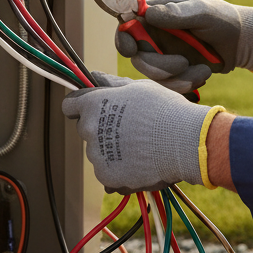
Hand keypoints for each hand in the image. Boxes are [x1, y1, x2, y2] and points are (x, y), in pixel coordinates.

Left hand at [61, 73, 213, 192]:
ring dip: (112, 151)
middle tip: (129, 128)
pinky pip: (107, 173)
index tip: (94, 109)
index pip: (69, 106)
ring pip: (98, 153)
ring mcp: (96, 156)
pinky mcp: (107, 176)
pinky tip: (140, 163)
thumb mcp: (138, 87)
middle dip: (100, 128)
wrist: (183, 142)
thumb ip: (111, 83)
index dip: (80, 106)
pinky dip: (119, 170)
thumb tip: (93, 75)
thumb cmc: (163, 109)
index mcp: (93, 105)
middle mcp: (89, 130)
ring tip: (140, 147)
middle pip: (86, 130)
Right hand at [114, 0, 252, 92]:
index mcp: (157, 15)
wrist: (243, 41)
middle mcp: (156, 36)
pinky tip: (205, 74)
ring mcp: (164, 56)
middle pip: (138, 57)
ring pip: (154, 76)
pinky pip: (170, 86)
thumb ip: (177, 13)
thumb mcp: (203, 11)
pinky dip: (187, 84)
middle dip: (158, 66)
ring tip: (204, 70)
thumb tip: (148, 13)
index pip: (128, 25)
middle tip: (183, 63)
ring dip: (178, 78)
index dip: (124, 38)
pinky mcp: (175, 73)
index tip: (132, 50)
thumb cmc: (223, 18)